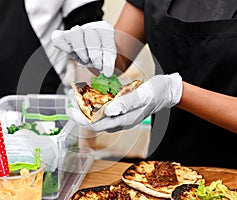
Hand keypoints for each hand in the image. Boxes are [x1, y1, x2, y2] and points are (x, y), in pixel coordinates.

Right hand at [51, 21, 115, 76]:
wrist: (94, 49)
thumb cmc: (102, 54)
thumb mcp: (108, 59)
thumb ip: (107, 63)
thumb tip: (107, 73)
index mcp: (106, 31)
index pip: (107, 42)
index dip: (107, 58)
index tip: (107, 72)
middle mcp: (91, 28)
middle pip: (91, 34)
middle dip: (95, 54)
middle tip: (98, 66)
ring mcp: (77, 31)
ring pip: (75, 33)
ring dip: (80, 49)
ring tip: (86, 60)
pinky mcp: (65, 37)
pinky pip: (58, 37)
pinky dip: (62, 44)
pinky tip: (69, 51)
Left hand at [66, 73, 182, 131]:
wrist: (166, 91)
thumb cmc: (156, 92)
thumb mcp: (142, 95)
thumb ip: (126, 104)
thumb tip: (109, 111)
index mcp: (124, 120)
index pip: (96, 125)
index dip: (81, 119)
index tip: (70, 109)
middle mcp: (120, 121)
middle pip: (94, 122)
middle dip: (80, 113)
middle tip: (70, 99)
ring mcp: (120, 116)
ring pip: (97, 117)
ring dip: (85, 108)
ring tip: (77, 96)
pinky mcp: (121, 110)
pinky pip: (104, 110)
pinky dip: (94, 104)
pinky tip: (90, 95)